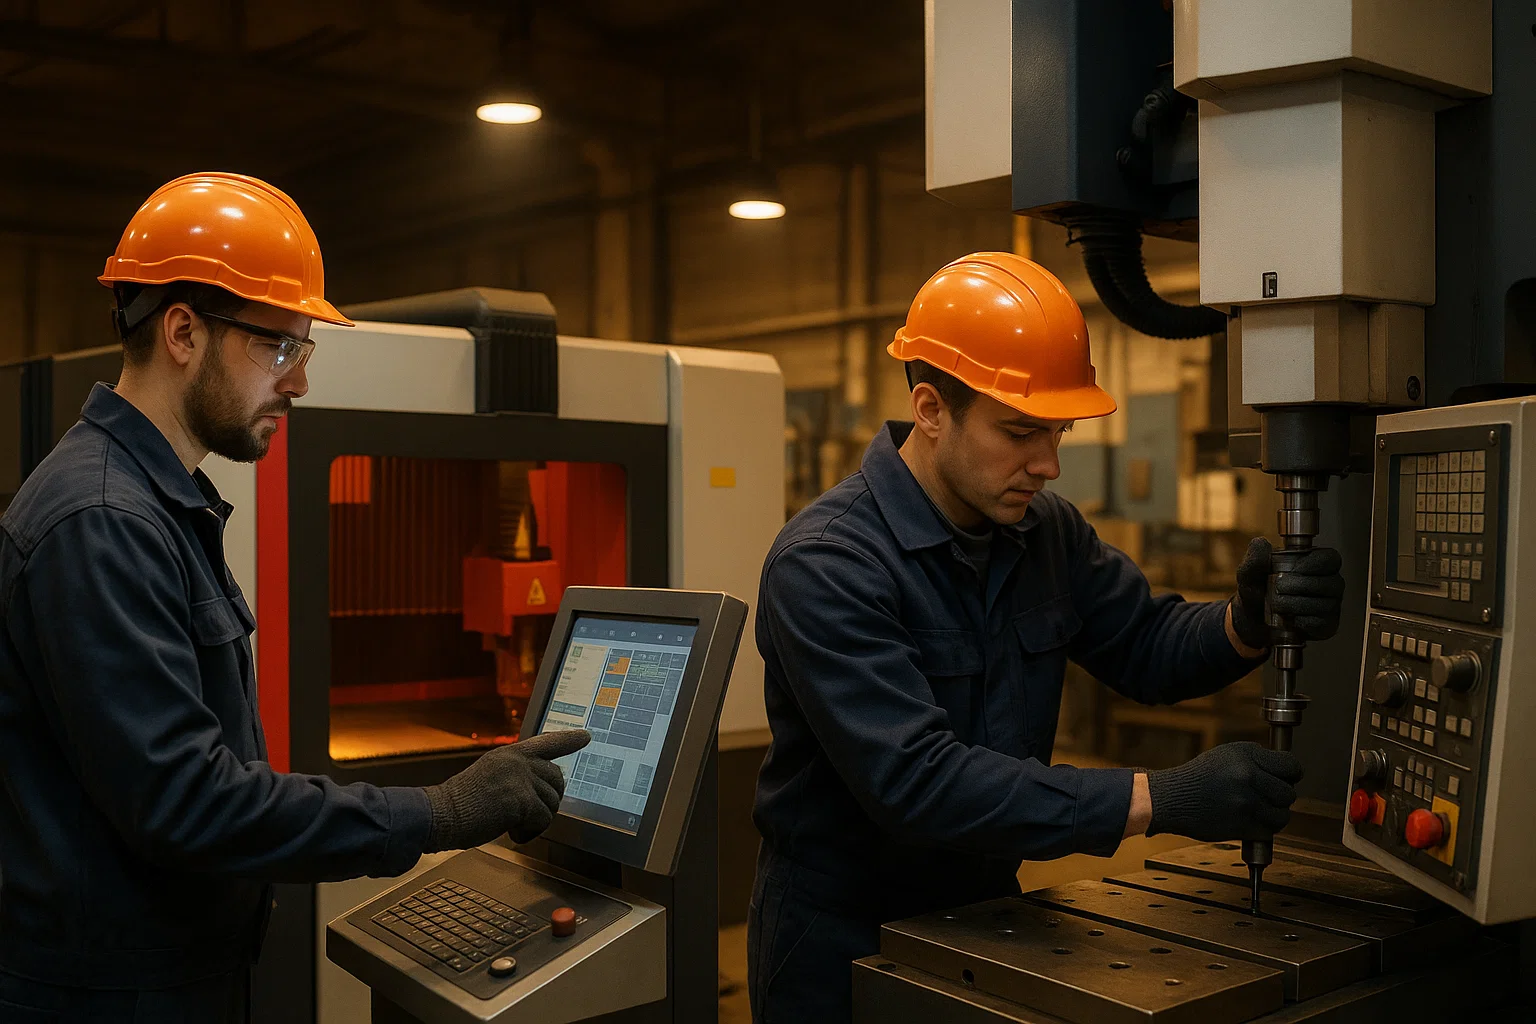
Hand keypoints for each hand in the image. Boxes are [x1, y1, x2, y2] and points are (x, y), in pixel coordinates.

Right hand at [424, 729, 591, 851]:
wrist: (439, 814)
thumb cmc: (460, 803)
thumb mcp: (490, 776)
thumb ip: (514, 775)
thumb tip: (539, 790)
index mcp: (510, 754)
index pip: (546, 742)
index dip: (569, 740)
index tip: (586, 736)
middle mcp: (518, 761)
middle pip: (557, 780)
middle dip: (549, 801)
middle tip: (528, 816)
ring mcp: (520, 779)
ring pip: (552, 803)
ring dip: (537, 820)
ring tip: (513, 824)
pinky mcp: (521, 800)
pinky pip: (543, 820)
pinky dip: (530, 833)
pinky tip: (512, 833)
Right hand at [1145, 741, 1302, 841]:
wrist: (1172, 798)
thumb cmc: (1199, 776)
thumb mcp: (1228, 755)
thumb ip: (1258, 760)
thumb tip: (1288, 773)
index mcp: (1247, 755)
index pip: (1291, 766)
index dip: (1292, 774)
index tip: (1286, 778)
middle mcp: (1247, 776)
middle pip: (1289, 793)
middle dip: (1281, 797)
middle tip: (1267, 796)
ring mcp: (1244, 802)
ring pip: (1282, 815)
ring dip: (1274, 815)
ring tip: (1258, 810)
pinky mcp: (1240, 826)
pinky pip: (1268, 831)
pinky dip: (1263, 829)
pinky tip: (1250, 820)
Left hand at [1229, 537, 1345, 648]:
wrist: (1251, 621)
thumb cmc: (1257, 592)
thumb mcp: (1250, 573)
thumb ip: (1254, 557)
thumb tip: (1262, 543)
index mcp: (1315, 565)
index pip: (1331, 559)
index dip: (1316, 563)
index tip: (1296, 568)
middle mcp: (1328, 584)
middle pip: (1331, 582)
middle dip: (1302, 584)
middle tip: (1280, 587)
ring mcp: (1329, 606)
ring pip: (1325, 604)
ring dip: (1297, 604)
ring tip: (1277, 604)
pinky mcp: (1325, 626)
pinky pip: (1320, 623)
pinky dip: (1301, 621)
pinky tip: (1290, 619)